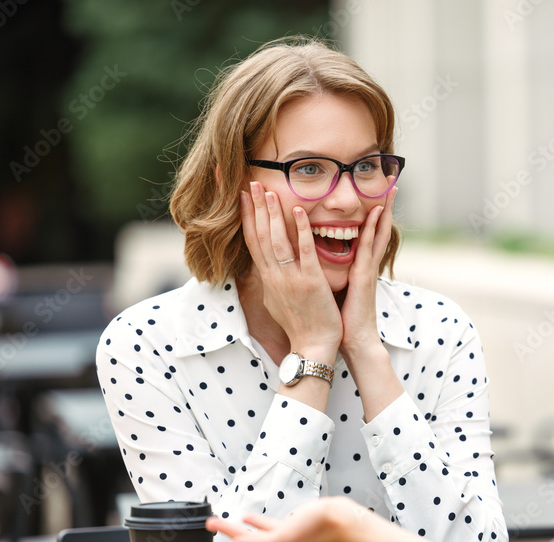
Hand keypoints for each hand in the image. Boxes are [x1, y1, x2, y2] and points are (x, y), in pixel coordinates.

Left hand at [189, 498, 361, 541]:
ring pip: (248, 539)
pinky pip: (265, 527)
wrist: (340, 521)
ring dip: (229, 532)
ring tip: (212, 523)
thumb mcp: (284, 534)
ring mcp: (278, 540)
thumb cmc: (316, 529)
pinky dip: (254, 524)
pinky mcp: (287, 528)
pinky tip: (247, 518)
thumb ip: (259, 541)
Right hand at [241, 182, 341, 359]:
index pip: (252, 242)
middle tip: (251, 182)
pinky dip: (299, 230)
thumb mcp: (277, 301)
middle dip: (254, 208)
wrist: (313, 348)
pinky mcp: (310, 283)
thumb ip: (271, 281)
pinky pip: (303, 252)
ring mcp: (290, 279)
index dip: (245, 218)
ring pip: (276, 241)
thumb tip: (263, 269)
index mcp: (268, 279)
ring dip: (272, 214)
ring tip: (269, 190)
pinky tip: (298, 210)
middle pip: (259, 236)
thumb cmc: (300, 325)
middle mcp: (274, 277)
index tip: (241, 196)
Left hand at [339, 187, 396, 364]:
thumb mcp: (333, 288)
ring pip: (375, 232)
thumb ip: (330, 271)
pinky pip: (366, 248)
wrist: (349, 340)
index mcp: (357, 265)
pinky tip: (375, 212)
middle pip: (375, 226)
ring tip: (390, 187)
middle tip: (390, 180)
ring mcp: (366, 268)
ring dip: (384, 209)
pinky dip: (370, 229)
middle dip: (383, 203)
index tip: (375, 193)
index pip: (364, 232)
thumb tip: (316, 261)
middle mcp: (364, 263)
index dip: (371, 212)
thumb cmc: (339, 318)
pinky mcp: (363, 276)